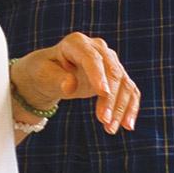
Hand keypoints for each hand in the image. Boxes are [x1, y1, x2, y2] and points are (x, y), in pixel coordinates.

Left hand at [12, 31, 140, 132]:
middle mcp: (97, 47)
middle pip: (112, 71)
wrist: (49, 74)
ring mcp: (109, 60)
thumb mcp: (44, 75)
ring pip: (124, 83)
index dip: (98, 75)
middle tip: (105, 121)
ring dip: (121, 107)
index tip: (103, 93)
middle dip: (111, 98)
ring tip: (111, 129)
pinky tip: (127, 125)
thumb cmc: (43, 73)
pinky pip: (129, 90)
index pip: (92, 58)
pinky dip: (130, 107)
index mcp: (76, 43)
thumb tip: (70, 86)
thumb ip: (58, 79)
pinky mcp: (117, 76)